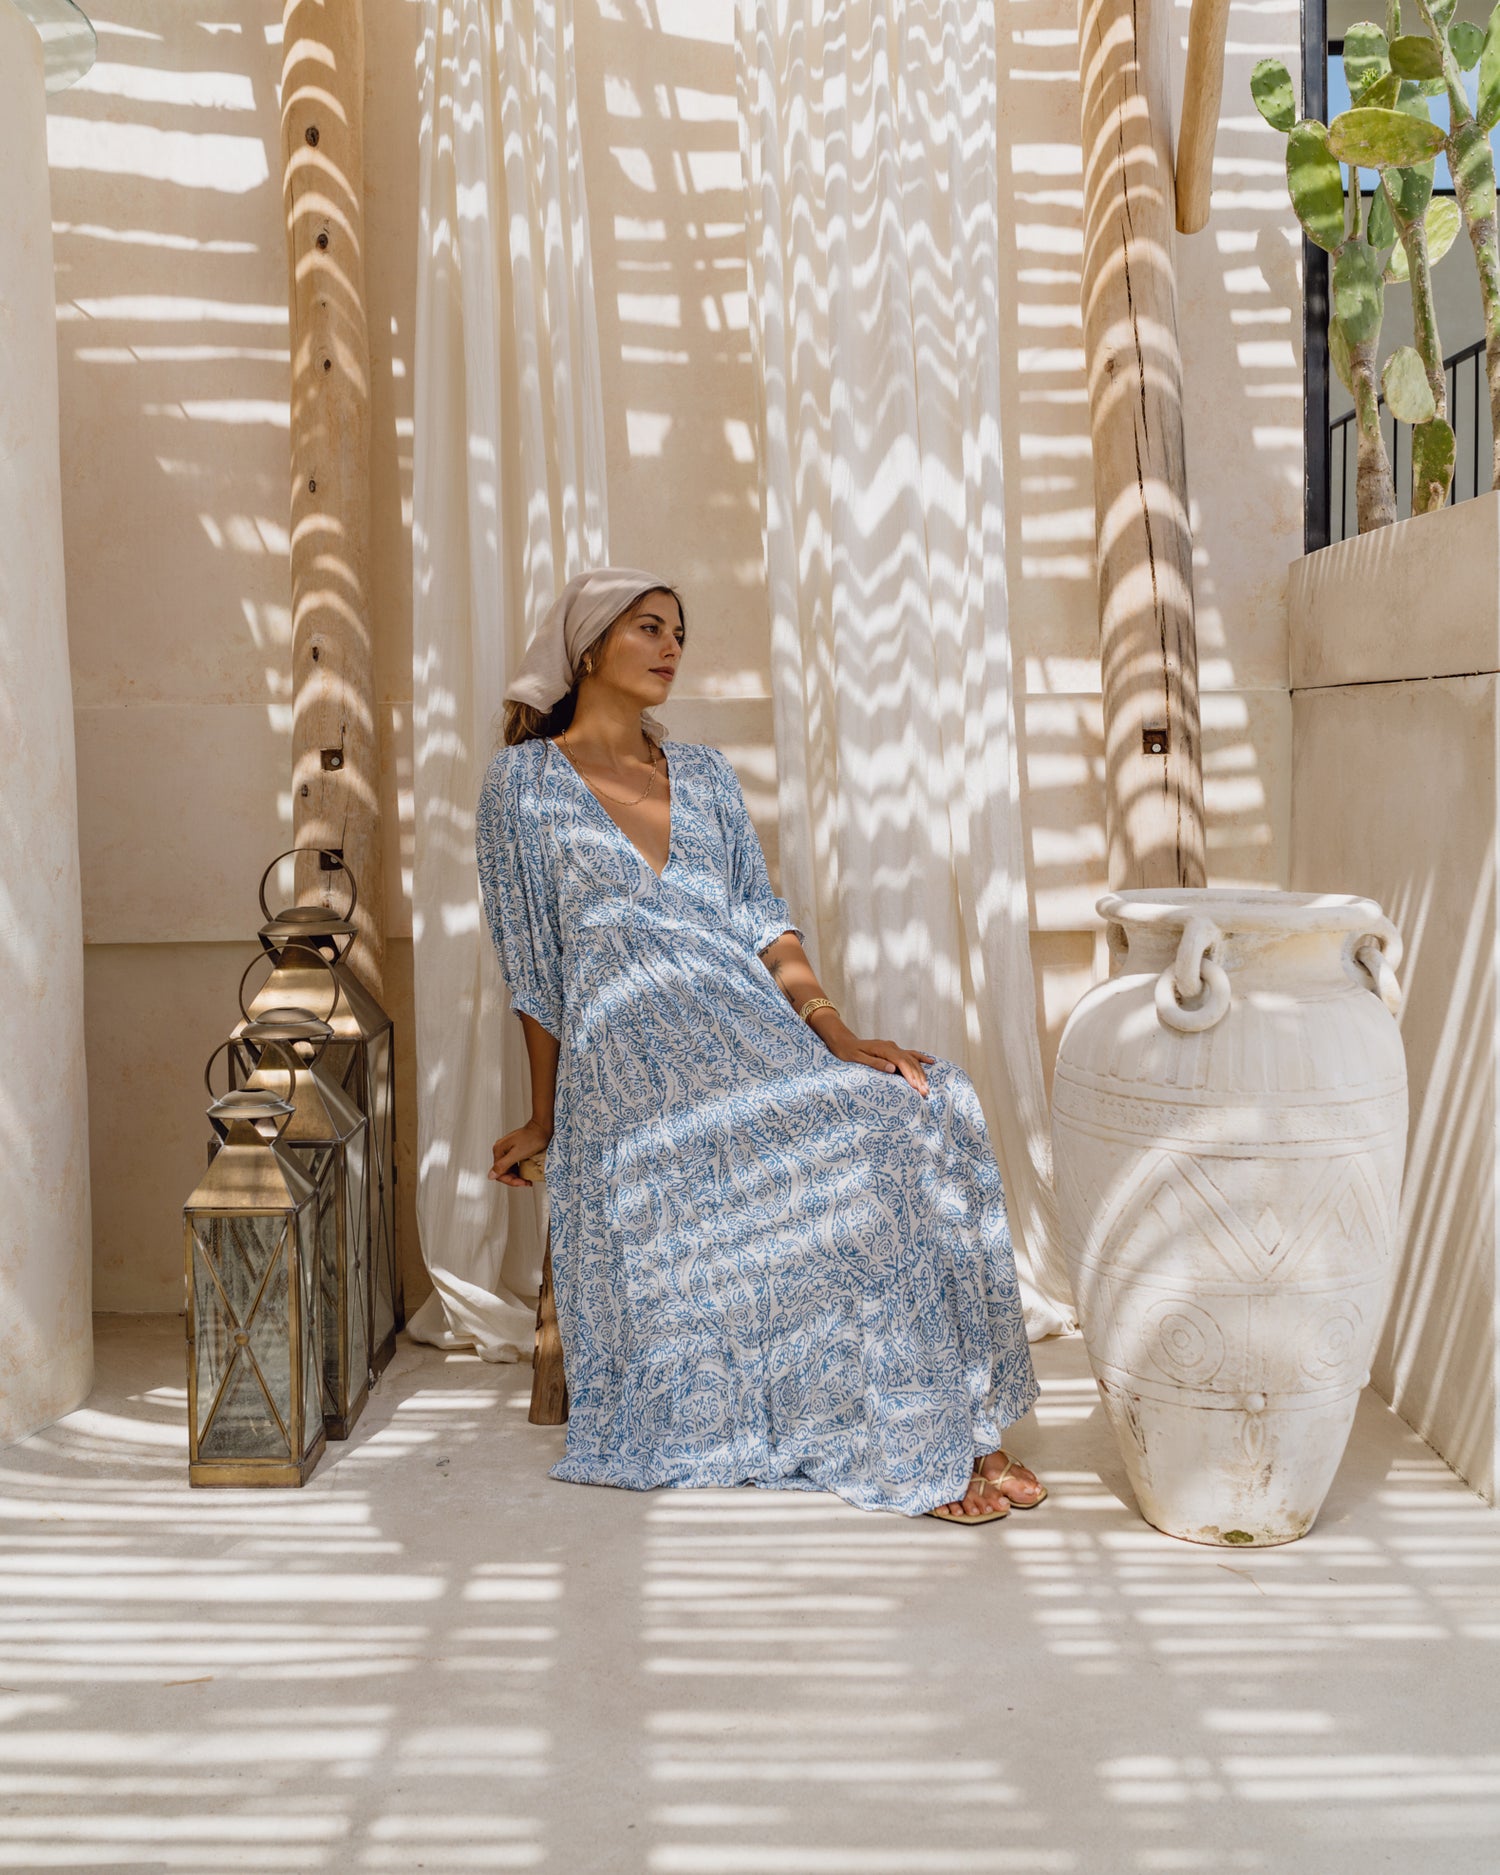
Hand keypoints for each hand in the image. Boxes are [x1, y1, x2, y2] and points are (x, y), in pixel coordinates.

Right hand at [489, 1117, 553, 1186]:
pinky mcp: (515, 1150)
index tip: (522, 1183)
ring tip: (527, 1179)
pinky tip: (527, 1172)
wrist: (543, 1127)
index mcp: (499, 1150)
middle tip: (526, 1182)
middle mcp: (501, 1150)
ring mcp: (508, 1149)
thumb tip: (491, 1175)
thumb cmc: (532, 1138)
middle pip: (504, 1171)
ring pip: (509, 1169)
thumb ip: (503, 1165)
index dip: (510, 1181)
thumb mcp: (517, 1154)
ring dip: (518, 1176)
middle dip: (515, 1179)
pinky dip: (520, 1170)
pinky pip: (515, 1164)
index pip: (499, 1173)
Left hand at [817, 1018, 934, 1096]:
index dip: (910, 1075)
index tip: (916, 1087)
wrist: (843, 1041)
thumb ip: (875, 1063)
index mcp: (883, 1049)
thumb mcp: (857, 1059)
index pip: (901, 1062)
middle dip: (919, 1077)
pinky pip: (910, 1054)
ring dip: (920, 1073)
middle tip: (925, 1092)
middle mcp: (891, 1047)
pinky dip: (920, 1058)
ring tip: (927, 1086)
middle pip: (909, 1062)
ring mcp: (893, 1047)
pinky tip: (931, 1062)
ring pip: (911, 1059)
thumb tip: (892, 1068)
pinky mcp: (893, 1050)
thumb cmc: (847, 1052)